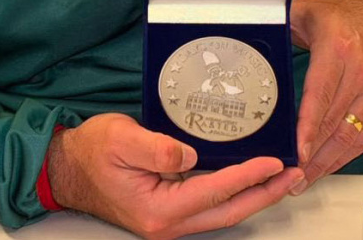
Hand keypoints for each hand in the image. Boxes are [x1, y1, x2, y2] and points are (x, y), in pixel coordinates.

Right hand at [48, 114, 304, 238]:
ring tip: (284, 176)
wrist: (66, 169)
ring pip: (224, 212)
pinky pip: (212, 205)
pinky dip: (236, 191)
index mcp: (158, 209)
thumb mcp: (119, 138)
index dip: (248, 176)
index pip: (215, 191)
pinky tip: (251, 176)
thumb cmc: (90, 152)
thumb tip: (191, 156)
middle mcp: (168, 223)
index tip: (275, 161)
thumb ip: (156, 147)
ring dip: (256, 195)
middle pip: (229, 212)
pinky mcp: (171, 212)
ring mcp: (170, 221)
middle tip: (296, 173)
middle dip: (266, 194)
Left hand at [289, 0, 362, 193]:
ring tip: (303, 180)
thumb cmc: (341, 13)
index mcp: (336, 48)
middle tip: (288, 175)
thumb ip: (278, 24)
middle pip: (333, 122)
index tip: (296, 152)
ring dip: (326, 162)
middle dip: (311, 154)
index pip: (320, 96)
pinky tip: (327, 167)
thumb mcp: (305, 11)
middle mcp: (360, 72)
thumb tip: (246, 35)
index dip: (307, 128)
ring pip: (350, 135)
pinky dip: (346, 155)